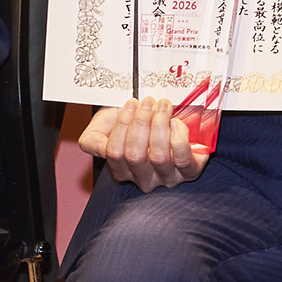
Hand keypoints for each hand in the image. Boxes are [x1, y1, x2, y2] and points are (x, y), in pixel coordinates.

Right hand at [84, 95, 212, 190]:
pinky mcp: (189, 172)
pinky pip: (183, 160)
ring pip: (158, 157)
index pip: (114, 153)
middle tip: (148, 102)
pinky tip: (176, 123)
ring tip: (163, 107)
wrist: (165, 120)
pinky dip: (179, 138)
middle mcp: (143, 179)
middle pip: (135, 156)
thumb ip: (92, 140)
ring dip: (159, 126)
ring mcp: (167, 178)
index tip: (131, 103)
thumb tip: (100, 148)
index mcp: (121, 170)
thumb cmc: (135, 123)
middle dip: (141, 123)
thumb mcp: (104, 127)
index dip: (122, 125)